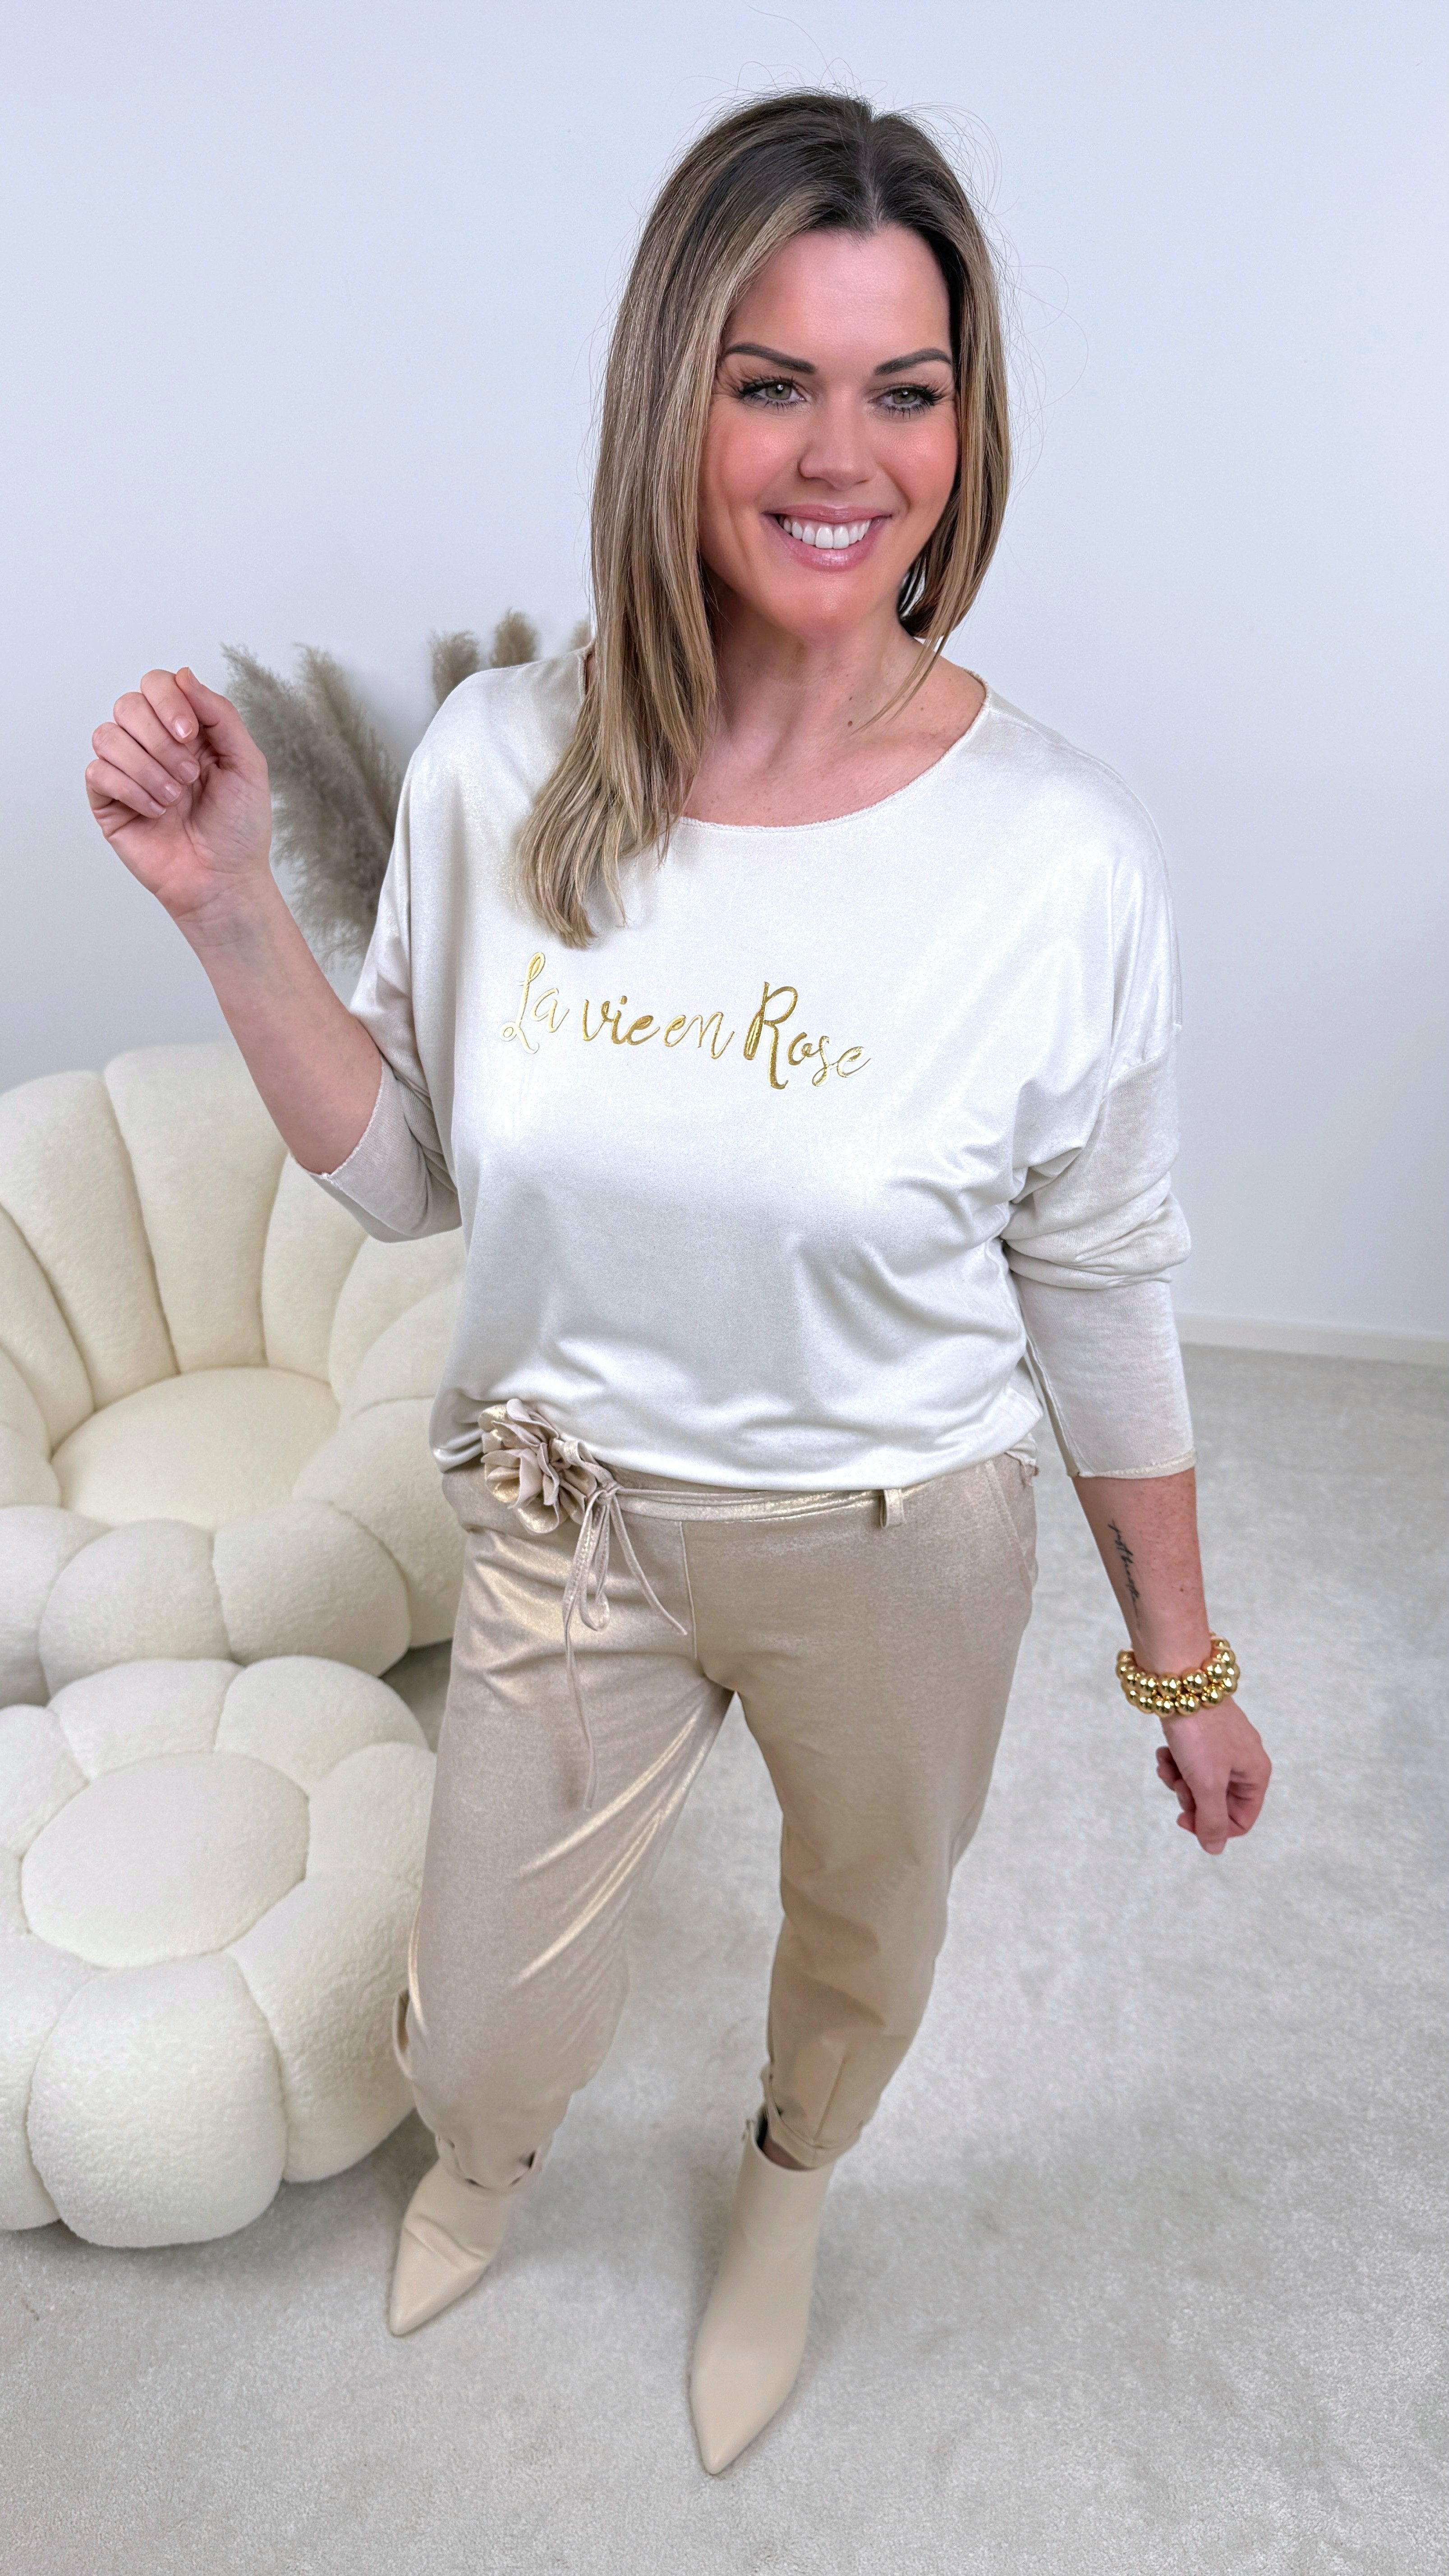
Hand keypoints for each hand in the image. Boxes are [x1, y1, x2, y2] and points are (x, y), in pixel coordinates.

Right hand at [86, 666, 272, 929]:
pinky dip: (130, 789)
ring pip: (107, 735)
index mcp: (185, 730)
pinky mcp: (107, 801)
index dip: (168, 701)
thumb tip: (183, 674)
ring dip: (146, 767)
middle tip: (189, 775)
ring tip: (174, 798)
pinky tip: (155, 812)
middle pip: (128, 704)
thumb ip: (219, 714)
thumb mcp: (246, 763)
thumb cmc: (239, 827)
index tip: (191, 735)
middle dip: (160, 739)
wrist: (223, 880)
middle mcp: (151, 744)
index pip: (156, 684)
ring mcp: (126, 771)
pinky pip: (97, 771)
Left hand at [1154, 1698, 1269, 1855]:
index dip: (1211, 1828)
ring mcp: (1224, 1746)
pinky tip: (1163, 1752)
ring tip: (1166, 1763)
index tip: (1183, 1818)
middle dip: (1191, 1799)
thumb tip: (1214, 1850)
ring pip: (1200, 1782)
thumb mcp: (1207, 1783)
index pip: (1240, 1821)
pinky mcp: (1204, 1734)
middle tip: (1177, 1784)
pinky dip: (1175, 1761)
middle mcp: (1244, 1761)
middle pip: (1217, 1802)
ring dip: (1178, 1780)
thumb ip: (1212, 1820)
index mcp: (1255, 1775)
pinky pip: (1190, 1761)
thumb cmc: (1200, 1733)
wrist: (1181, 1680)